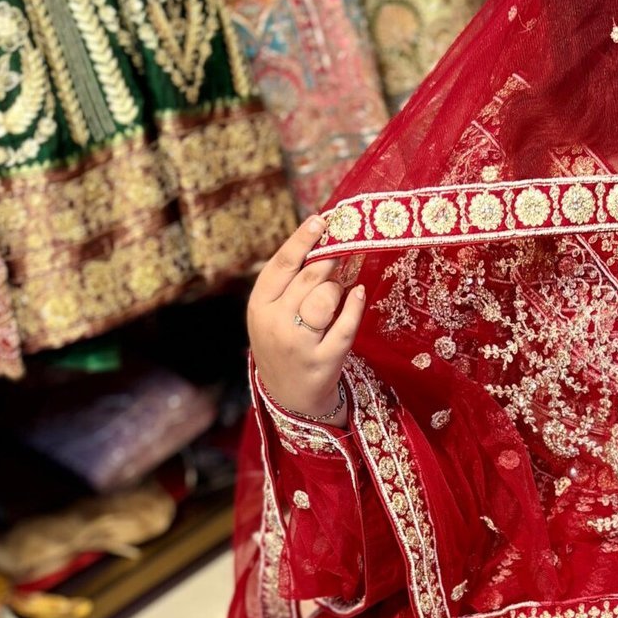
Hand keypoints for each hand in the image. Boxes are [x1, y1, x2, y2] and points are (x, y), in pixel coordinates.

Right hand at [246, 214, 365, 416]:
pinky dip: (355, 306)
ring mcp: (299, 345)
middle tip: (339, 255)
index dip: (303, 240)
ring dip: (338, 289)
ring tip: (337, 293)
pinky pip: (346, 326)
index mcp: (259, 306)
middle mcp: (276, 324)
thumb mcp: (272, 313)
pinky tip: (358, 294)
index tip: (322, 220)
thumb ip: (288, 282)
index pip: (282, 264)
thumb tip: (318, 239)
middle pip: (309, 278)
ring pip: (326, 298)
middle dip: (328, 262)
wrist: (290, 397)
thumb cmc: (284, 343)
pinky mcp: (324, 362)